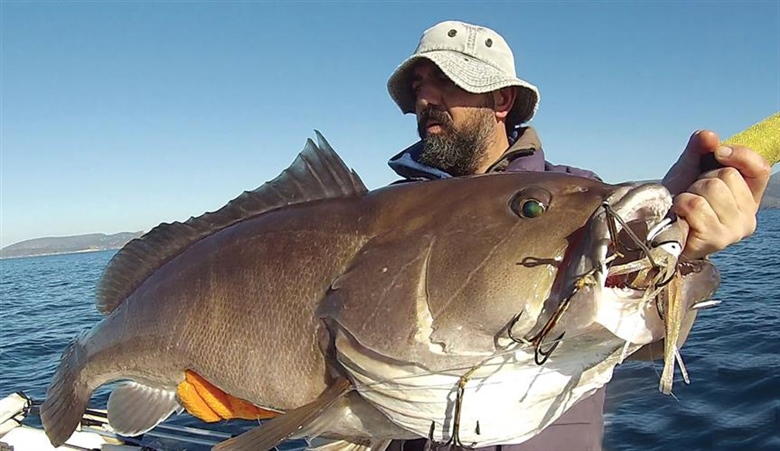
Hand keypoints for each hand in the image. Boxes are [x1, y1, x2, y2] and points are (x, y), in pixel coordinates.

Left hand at [662, 130, 769, 258]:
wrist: (654, 228)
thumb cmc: (676, 199)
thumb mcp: (688, 169)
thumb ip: (699, 149)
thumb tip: (709, 136)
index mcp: (749, 198)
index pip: (760, 168)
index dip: (740, 154)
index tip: (718, 152)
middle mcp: (748, 217)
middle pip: (728, 175)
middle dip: (701, 179)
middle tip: (692, 195)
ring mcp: (734, 231)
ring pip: (712, 188)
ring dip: (690, 193)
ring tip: (685, 207)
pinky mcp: (716, 239)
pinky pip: (696, 205)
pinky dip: (681, 204)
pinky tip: (680, 216)